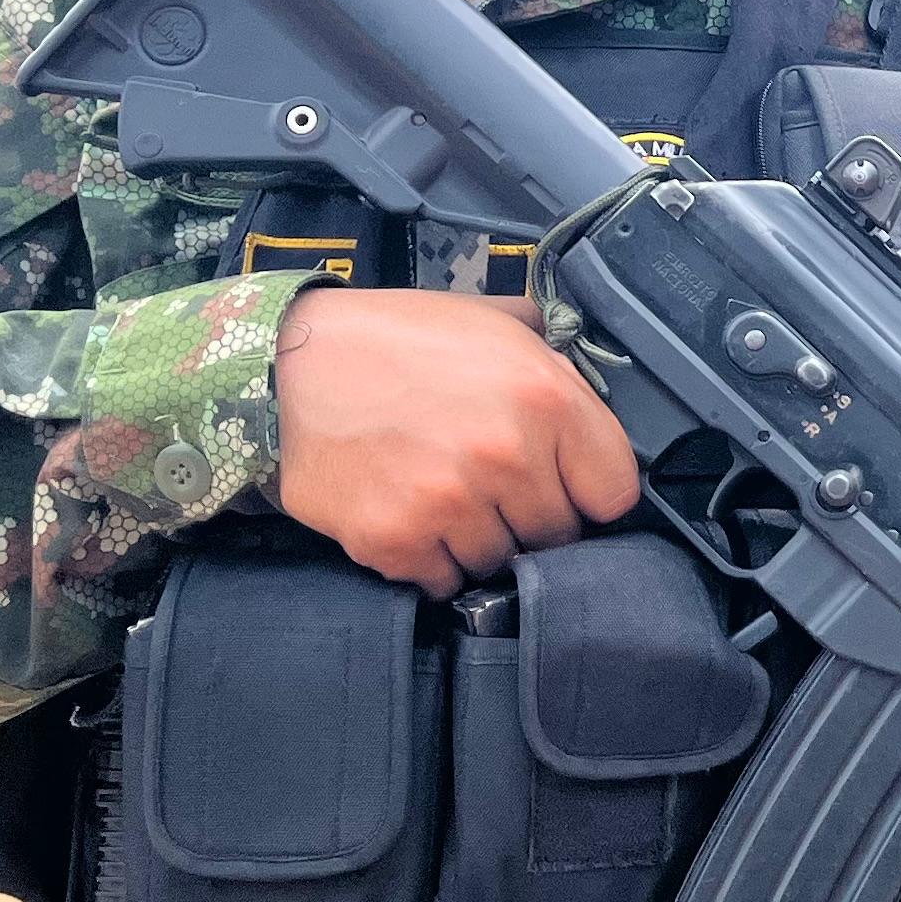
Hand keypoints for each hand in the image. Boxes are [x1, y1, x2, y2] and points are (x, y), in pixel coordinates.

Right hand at [271, 287, 640, 594]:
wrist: (285, 364)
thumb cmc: (395, 339)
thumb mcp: (491, 321)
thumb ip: (554, 354)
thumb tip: (595, 383)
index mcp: (546, 398)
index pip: (614, 492)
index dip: (590, 490)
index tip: (567, 484)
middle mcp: (506, 456)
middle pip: (558, 535)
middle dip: (531, 516)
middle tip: (492, 486)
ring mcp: (449, 504)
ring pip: (499, 561)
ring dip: (479, 540)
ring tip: (445, 495)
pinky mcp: (393, 541)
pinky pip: (441, 581)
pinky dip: (429, 560)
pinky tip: (411, 516)